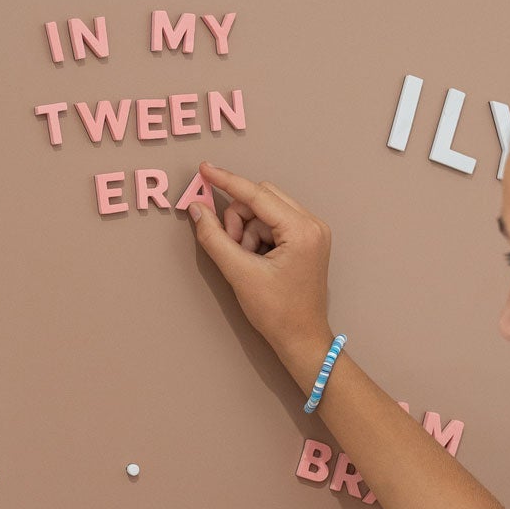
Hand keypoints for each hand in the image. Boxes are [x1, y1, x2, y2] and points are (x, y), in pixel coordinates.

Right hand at [187, 162, 336, 385]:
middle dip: (238, 219)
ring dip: (246, 230)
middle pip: (262, 198)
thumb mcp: (240, 274)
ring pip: (265, 210)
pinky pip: (273, 223)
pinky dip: (257, 236)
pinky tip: (257, 260)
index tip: (205, 169)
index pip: (257, 195)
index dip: (227, 181)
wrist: (302, 339)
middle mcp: (312, 224)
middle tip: (232, 248)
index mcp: (302, 230)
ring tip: (247, 261)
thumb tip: (196, 209)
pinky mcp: (307, 240)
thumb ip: (214, 238)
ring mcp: (312, 232)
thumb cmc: (278, 313)